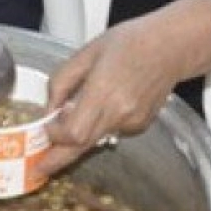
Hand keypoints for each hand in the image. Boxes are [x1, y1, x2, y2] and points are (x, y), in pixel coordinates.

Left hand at [41, 17, 186, 174]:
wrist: (169, 47)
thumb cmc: (130, 42)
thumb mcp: (85, 53)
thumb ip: (62, 82)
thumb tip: (49, 110)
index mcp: (103, 91)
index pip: (73, 132)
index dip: (54, 136)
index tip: (44, 130)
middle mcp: (119, 112)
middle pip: (82, 146)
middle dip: (58, 159)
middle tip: (41, 168)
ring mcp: (132, 122)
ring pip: (96, 139)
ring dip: (80, 135)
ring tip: (76, 112)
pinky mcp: (141, 125)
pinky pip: (112, 131)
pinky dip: (101, 124)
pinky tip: (108, 101)